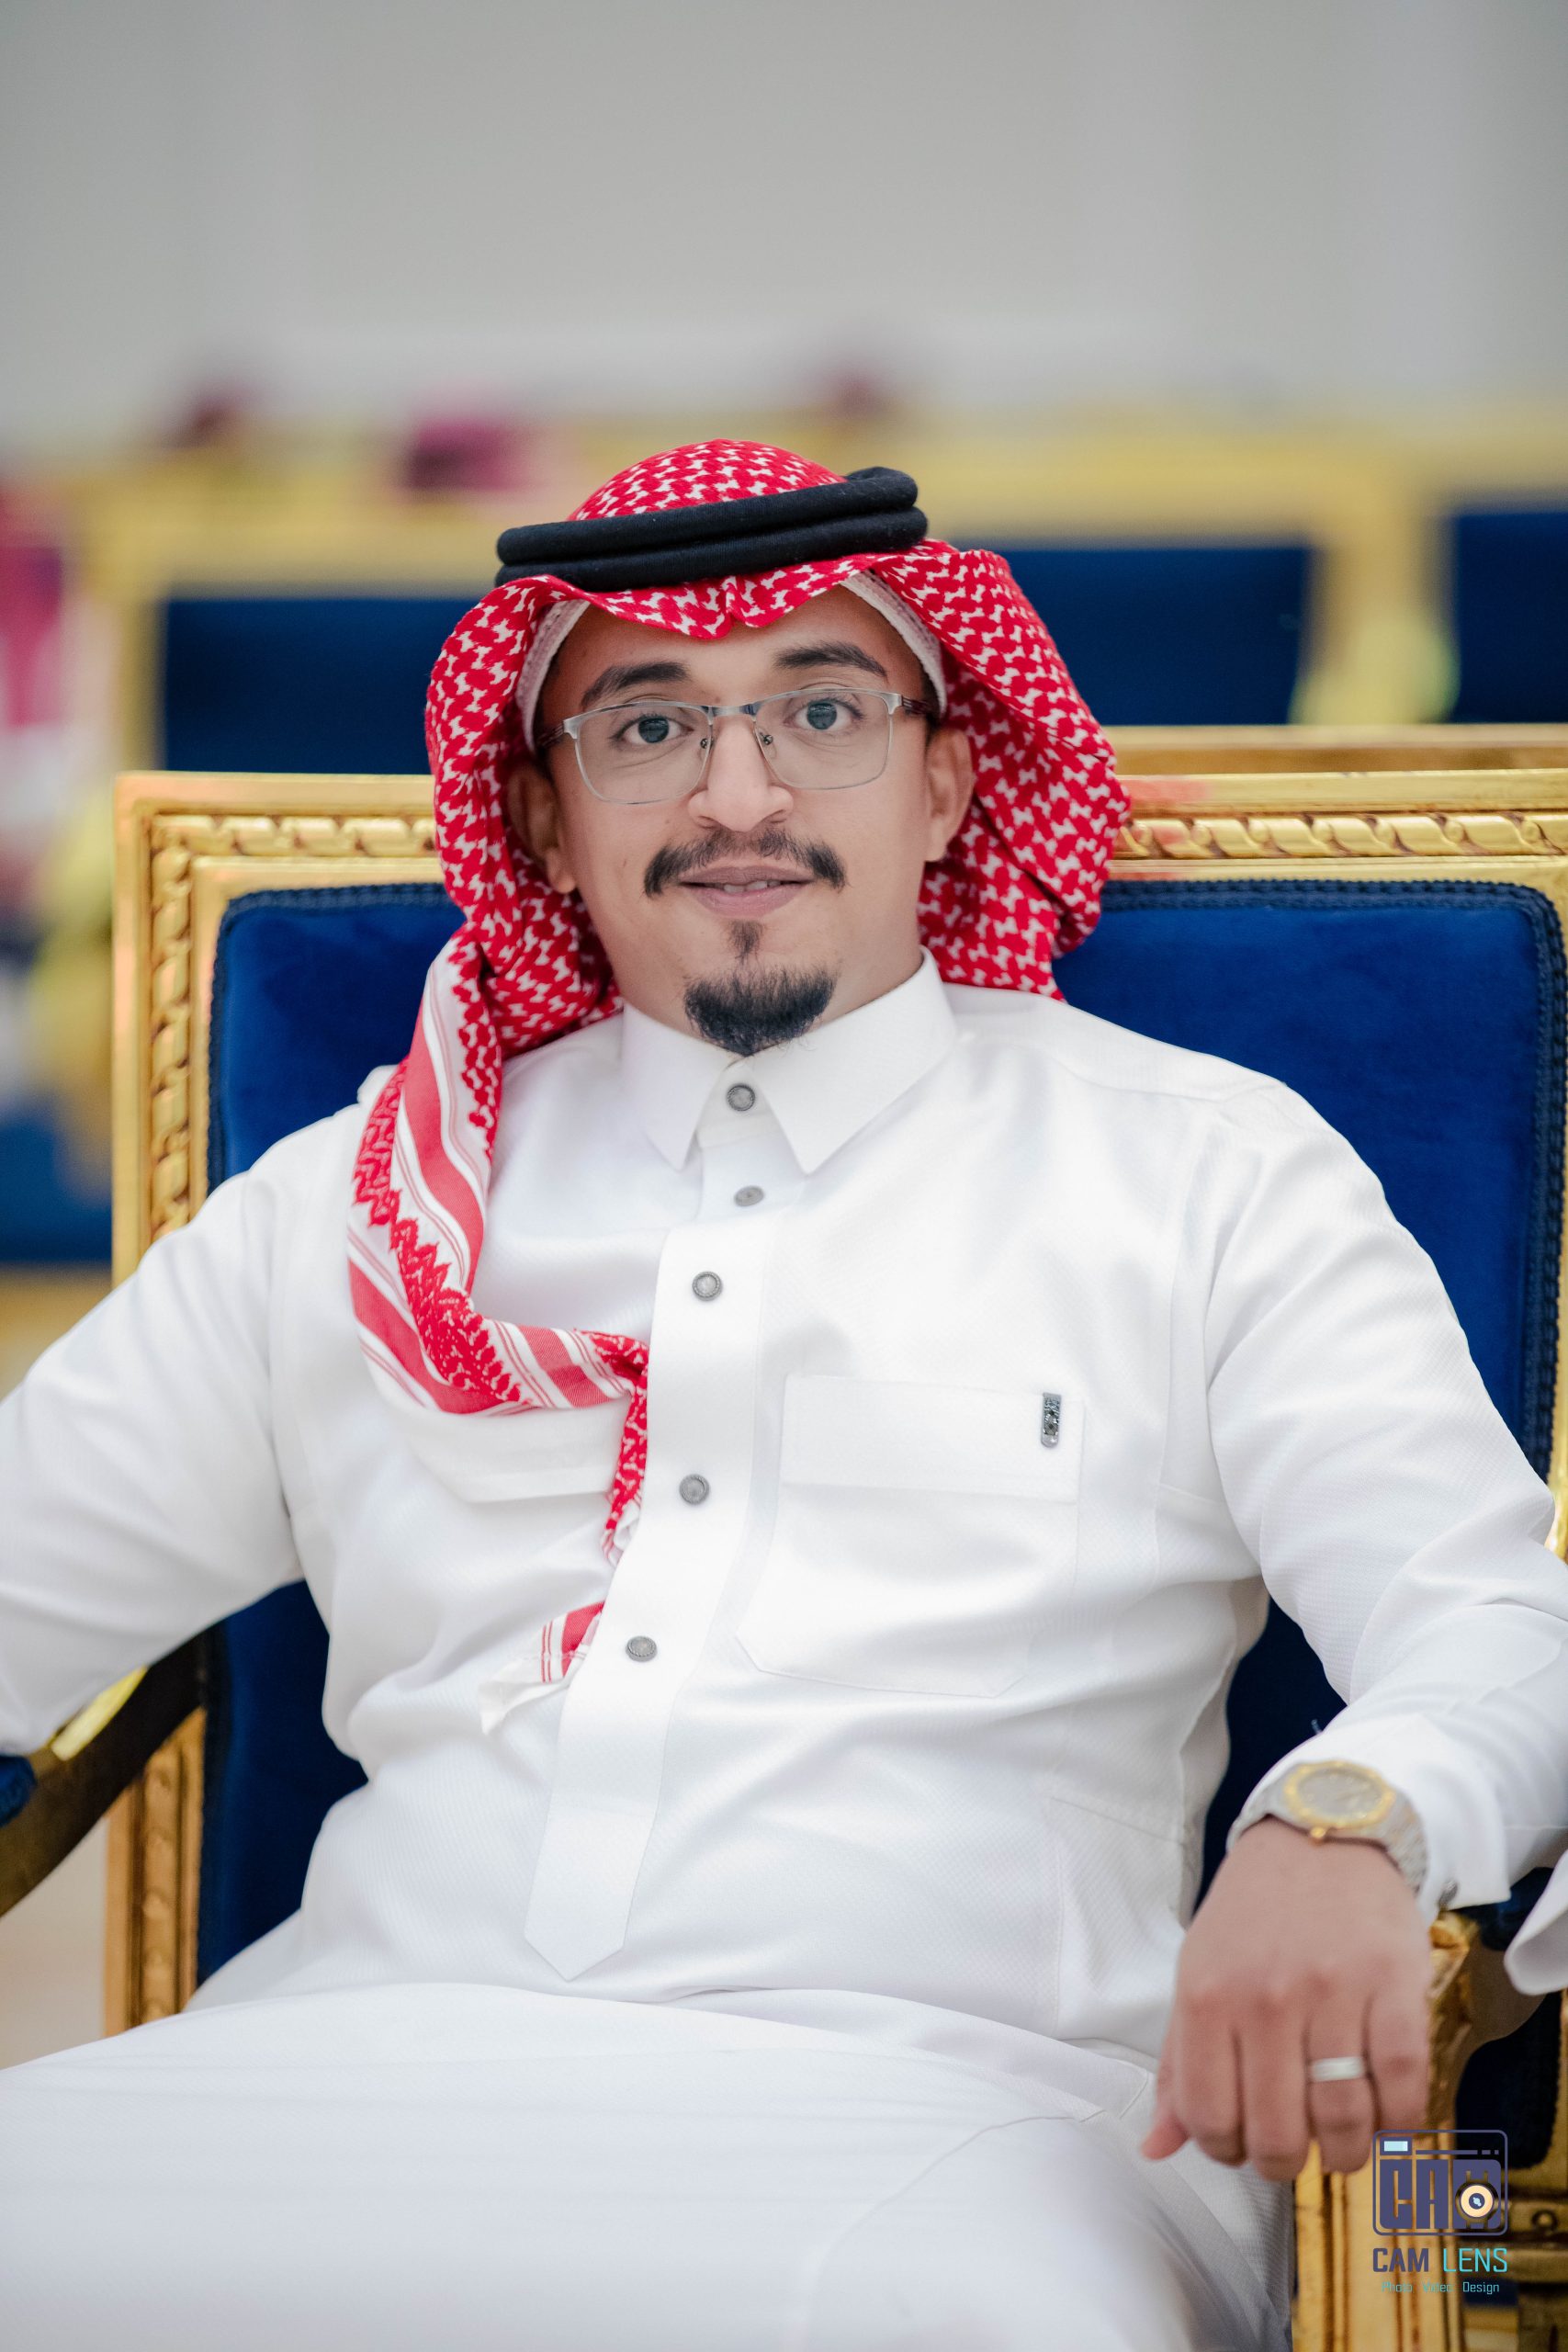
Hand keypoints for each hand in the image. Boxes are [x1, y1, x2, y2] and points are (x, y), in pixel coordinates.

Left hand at [1139, 1817, 1429, 2181]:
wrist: (1321, 1834)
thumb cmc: (1254, 1913)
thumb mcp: (1197, 1973)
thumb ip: (1178, 2064)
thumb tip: (1156, 2148)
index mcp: (1208, 1998)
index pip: (1209, 2120)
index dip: (1227, 2152)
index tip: (1243, 2144)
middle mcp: (1267, 2000)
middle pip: (1279, 2136)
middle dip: (1285, 2164)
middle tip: (1295, 2150)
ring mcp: (1334, 1994)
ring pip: (1344, 2123)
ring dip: (1346, 2153)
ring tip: (1343, 2141)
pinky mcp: (1395, 1987)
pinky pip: (1405, 2087)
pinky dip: (1400, 2123)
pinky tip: (1387, 2116)